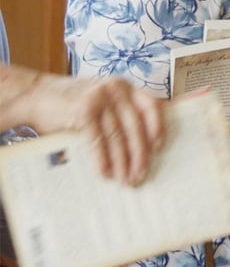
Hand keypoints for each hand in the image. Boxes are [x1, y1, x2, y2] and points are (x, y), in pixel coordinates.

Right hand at [33, 74, 165, 185]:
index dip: (157, 128)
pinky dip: (102, 159)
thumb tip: (142, 146)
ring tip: (125, 179)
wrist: (34, 95)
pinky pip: (98, 140)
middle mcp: (116, 89)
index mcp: (125, 86)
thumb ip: (120, 113)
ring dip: (122, 161)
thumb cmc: (71, 102)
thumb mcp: (102, 101)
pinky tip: (105, 173)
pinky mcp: (83, 110)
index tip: (158, 148)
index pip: (151, 106)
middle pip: (135, 126)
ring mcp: (100, 98)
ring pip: (118, 136)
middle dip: (139, 154)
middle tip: (140, 175)